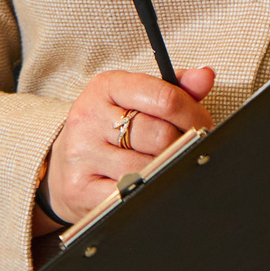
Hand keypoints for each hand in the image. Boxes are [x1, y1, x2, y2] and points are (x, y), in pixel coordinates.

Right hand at [42, 65, 216, 228]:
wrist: (64, 166)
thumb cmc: (110, 129)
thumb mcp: (137, 100)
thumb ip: (174, 88)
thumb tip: (205, 75)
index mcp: (105, 86)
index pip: (163, 97)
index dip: (193, 113)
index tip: (203, 124)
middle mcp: (88, 117)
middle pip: (160, 135)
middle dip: (181, 144)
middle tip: (185, 148)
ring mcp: (82, 154)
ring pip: (148, 168)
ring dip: (164, 170)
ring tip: (161, 165)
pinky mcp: (80, 189)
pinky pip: (129, 195)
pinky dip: (144, 192)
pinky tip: (144, 185)